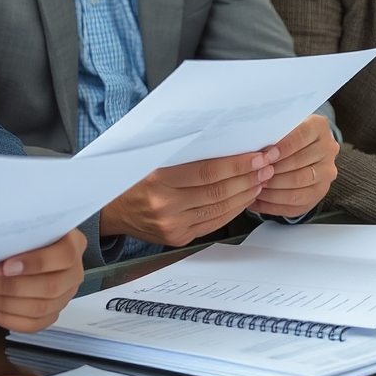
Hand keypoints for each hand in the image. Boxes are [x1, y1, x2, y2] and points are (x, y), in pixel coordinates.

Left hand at [0, 228, 84, 331]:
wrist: (38, 244)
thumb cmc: (30, 231)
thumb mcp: (29, 224)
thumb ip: (18, 232)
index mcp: (73, 244)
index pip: (63, 256)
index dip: (33, 264)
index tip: (2, 267)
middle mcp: (74, 273)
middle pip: (47, 288)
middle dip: (5, 287)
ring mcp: (65, 297)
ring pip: (37, 310)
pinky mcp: (53, 314)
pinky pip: (31, 325)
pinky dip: (4, 318)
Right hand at [99, 151, 277, 245]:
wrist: (109, 208)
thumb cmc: (130, 176)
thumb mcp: (148, 156)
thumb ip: (179, 151)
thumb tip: (219, 138)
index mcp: (157, 178)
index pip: (207, 171)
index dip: (236, 164)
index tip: (257, 155)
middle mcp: (165, 204)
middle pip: (218, 190)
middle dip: (248, 176)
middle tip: (267, 164)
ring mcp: (172, 224)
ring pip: (220, 208)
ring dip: (245, 193)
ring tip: (261, 179)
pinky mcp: (178, 237)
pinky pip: (213, 222)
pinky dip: (232, 209)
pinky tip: (243, 197)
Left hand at [250, 114, 338, 215]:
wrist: (301, 144)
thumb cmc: (283, 132)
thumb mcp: (280, 125)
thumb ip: (271, 132)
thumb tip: (252, 145)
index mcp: (318, 127)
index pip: (300, 137)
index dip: (281, 148)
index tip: (265, 156)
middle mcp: (328, 150)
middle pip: (300, 164)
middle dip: (274, 171)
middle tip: (254, 174)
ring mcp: (326, 173)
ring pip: (299, 185)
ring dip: (273, 189)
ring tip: (254, 187)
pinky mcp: (320, 192)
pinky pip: (298, 203)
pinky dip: (275, 204)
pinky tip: (258, 200)